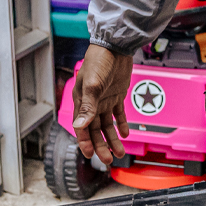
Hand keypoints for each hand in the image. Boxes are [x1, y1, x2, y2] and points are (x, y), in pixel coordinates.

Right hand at [72, 45, 132, 166]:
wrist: (116, 45)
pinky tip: (126, 134)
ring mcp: (105, 99)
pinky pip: (118, 113)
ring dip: (113, 139)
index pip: (82, 127)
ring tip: (119, 153)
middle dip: (101, 146)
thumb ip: (88, 106)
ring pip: (107, 125)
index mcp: (82, 101)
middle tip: (108, 160)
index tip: (90, 155)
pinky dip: (122, 124)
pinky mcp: (117, 95)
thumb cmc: (100, 60)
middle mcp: (92, 102)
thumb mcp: (93, 84)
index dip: (85, 142)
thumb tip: (80, 126)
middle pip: (95, 130)